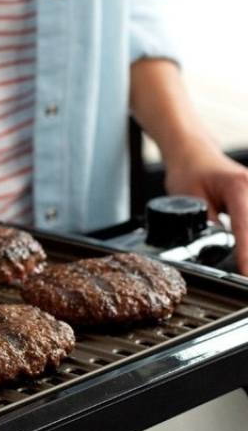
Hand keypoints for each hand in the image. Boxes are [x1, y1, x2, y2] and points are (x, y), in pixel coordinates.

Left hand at [163, 135, 247, 274]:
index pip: (244, 228)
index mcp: (238, 187)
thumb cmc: (188, 172)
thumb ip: (206, 225)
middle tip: (244, 276)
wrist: (193, 155)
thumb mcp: (190, 200)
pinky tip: (245, 257)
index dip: (246, 254)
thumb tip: (213, 251)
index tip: (245, 273)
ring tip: (244, 268)